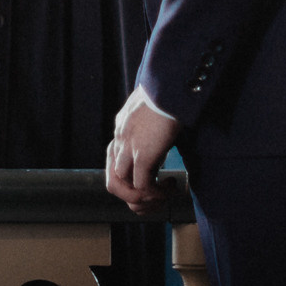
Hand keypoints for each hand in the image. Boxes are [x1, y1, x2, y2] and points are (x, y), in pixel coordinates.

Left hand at [104, 93, 178, 217]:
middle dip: (133, 198)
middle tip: (155, 200)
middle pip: (113, 182)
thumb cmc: (167, 92)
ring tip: (165, 197)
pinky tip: (172, 187)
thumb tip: (163, 127)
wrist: (170, 85)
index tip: (153, 181)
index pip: (116, 164)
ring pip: (123, 189)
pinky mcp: (143, 156)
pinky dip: (157, 194)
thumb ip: (150, 120)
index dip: (132, 180)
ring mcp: (129, 149)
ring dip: (145, 200)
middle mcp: (120, 140)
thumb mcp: (152, 107)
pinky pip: (144, 188)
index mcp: (122, 128)